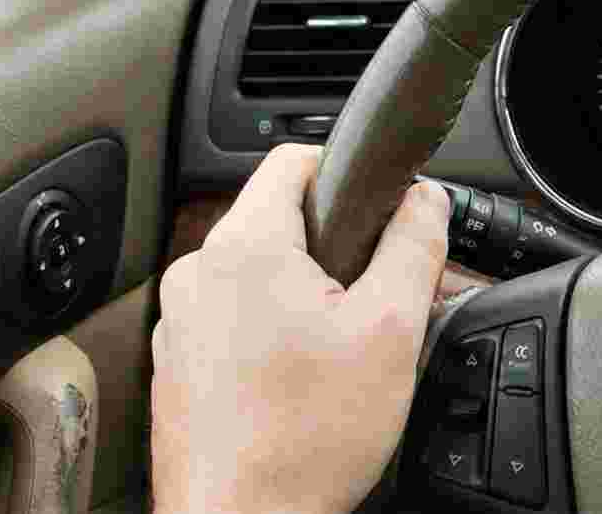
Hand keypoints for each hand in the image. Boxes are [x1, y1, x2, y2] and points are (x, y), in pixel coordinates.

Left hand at [151, 144, 449, 513]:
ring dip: (303, 298)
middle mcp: (197, 274)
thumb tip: (424, 200)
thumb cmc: (304, 443)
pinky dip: (271, 338)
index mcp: (244, 247)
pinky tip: (301, 385)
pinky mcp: (177, 367)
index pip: (294, 158)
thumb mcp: (392, 331)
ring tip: (339, 355)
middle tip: (374, 305)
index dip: (349, 174)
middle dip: (334, 250)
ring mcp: (179, 323)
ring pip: (257, 277)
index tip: (381, 212)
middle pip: (279, 220)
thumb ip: (414, 247)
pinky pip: (233, 323)